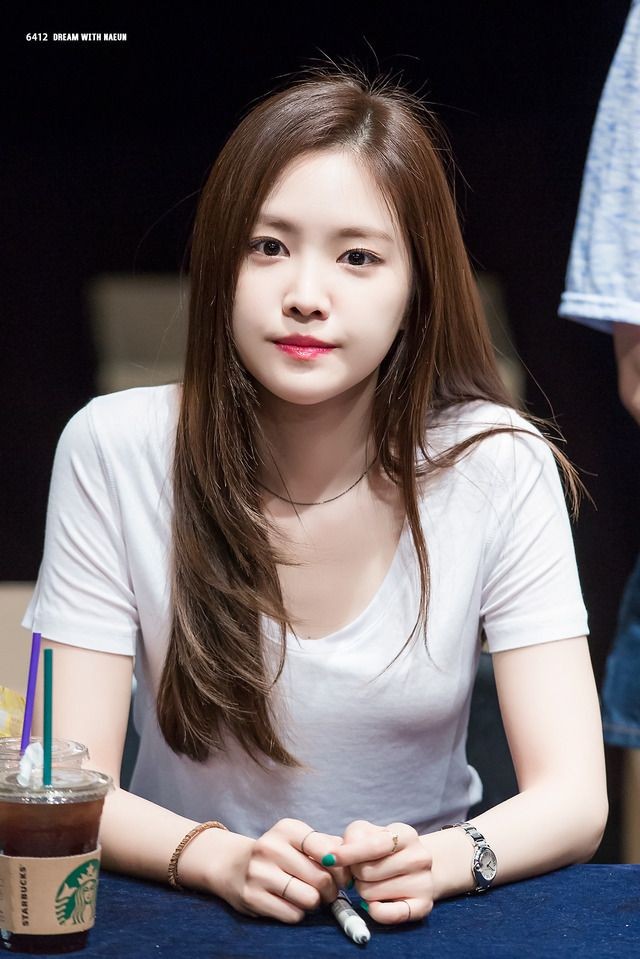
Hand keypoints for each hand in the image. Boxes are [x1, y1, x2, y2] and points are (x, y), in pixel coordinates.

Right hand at [213, 819, 350, 922]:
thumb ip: (327, 845)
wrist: (233, 865)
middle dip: (331, 890)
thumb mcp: (299, 839)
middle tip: (328, 892)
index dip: (341, 868)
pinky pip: (292, 914)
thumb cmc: (279, 853)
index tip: (342, 876)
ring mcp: (259, 872)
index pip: (327, 850)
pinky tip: (291, 903)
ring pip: (309, 899)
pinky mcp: (252, 897)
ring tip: (310, 897)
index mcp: (287, 828)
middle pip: (321, 878)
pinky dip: (298, 913)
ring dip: (315, 903)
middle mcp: (270, 847)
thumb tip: (354, 858)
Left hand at [326, 820, 432, 923]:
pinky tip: (374, 902)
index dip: (348, 853)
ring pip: (371, 894)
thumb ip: (353, 836)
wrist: (417, 865)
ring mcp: (424, 883)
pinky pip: (388, 915)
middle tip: (361, 870)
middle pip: (368, 872)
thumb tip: (338, 855)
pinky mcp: (424, 906)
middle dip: (356, 873)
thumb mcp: (370, 832)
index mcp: (406, 834)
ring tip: (372, 882)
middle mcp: (420, 858)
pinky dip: (374, 911)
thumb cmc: (385, 848)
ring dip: (363, 890)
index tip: (329, 858)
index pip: (374, 846)